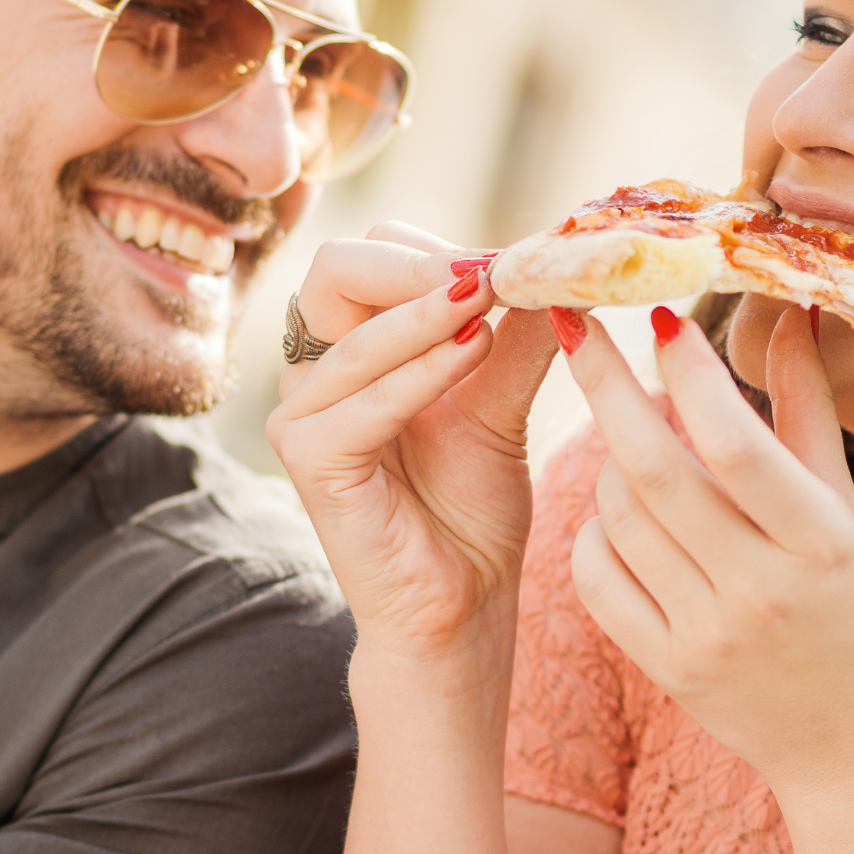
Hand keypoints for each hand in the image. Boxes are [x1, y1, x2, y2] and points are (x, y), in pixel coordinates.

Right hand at [264, 226, 558, 669]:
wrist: (464, 604)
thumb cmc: (472, 508)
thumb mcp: (502, 399)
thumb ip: (516, 334)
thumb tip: (553, 260)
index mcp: (351, 347)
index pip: (371, 255)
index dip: (437, 249)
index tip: (513, 258)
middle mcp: (314, 372)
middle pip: (337, 268)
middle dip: (417, 262)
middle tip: (492, 270)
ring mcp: (301, 416)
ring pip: (355, 330)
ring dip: (431, 312)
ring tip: (496, 300)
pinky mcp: (308, 460)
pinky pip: (362, 401)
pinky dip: (421, 371)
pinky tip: (475, 351)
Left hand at [559, 304, 853, 799]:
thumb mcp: (851, 518)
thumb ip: (808, 415)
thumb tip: (791, 313)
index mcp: (823, 545)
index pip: (737, 445)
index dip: (690, 376)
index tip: (661, 318)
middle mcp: (760, 591)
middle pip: (654, 472)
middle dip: (606, 387)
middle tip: (581, 328)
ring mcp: (705, 636)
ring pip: (617, 517)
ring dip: (610, 458)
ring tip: (635, 436)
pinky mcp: (665, 668)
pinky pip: (596, 576)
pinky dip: (595, 528)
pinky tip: (619, 510)